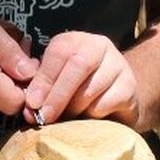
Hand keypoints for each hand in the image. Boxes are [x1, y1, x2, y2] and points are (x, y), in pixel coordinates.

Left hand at [21, 31, 140, 127]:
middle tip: (45, 117)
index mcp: (75, 40)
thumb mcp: (57, 81)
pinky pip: (104, 104)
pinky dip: (90, 116)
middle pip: (78, 65)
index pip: (59, 52)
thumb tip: (30, 105)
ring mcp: (118, 64)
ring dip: (73, 109)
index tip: (32, 103)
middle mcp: (99, 46)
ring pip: (90, 89)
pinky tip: (88, 118)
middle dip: (57, 94)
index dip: (44, 78)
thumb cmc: (78, 89)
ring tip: (66, 119)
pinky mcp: (129, 87)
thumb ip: (42, 87)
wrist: (117, 98)